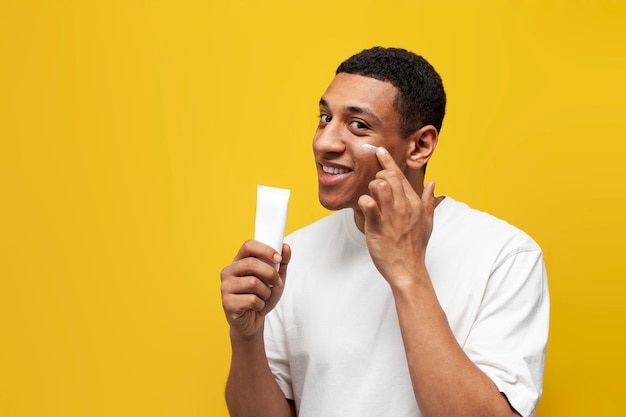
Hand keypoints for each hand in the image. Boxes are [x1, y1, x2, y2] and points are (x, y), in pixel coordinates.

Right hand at [220, 240, 290, 339]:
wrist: (253, 321)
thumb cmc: (262, 296)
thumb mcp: (275, 278)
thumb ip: (281, 263)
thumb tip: (286, 247)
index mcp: (238, 261)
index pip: (248, 246)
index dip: (265, 250)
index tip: (278, 258)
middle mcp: (228, 272)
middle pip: (251, 264)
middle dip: (270, 273)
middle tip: (277, 282)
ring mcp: (225, 287)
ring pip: (253, 283)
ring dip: (266, 292)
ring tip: (264, 296)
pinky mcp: (227, 303)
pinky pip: (251, 300)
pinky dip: (260, 304)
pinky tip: (256, 307)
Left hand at [357, 147, 435, 285]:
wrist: (408, 270)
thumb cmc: (415, 247)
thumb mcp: (427, 222)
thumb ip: (429, 201)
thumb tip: (433, 183)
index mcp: (415, 203)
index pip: (400, 175)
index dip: (387, 161)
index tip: (379, 151)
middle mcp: (404, 206)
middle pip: (388, 176)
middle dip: (378, 176)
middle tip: (375, 187)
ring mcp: (391, 216)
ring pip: (378, 186)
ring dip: (370, 189)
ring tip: (372, 200)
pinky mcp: (377, 226)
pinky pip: (367, 204)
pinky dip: (363, 202)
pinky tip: (366, 209)